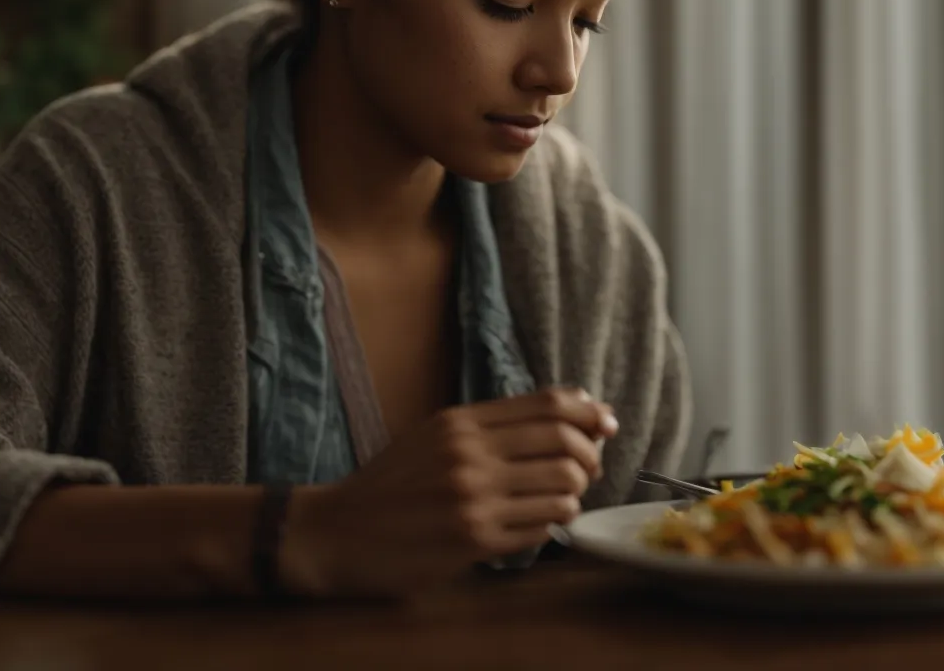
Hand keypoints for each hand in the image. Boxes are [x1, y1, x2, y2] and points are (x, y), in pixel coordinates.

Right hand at [279, 387, 618, 597]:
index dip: (589, 411)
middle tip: (586, 469)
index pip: (548, 405)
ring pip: (563, 488)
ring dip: (572, 495)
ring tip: (557, 500)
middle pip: (564, 442)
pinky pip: (542, 527)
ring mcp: (473, 498)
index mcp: (460, 422)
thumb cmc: (390, 486)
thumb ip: (491, 427)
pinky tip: (536, 524)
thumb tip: (568, 414)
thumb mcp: (434, 437)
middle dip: (590, 456)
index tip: (606, 423)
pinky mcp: (475, 539)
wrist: (337, 532)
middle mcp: (469, 454)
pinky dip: (552, 524)